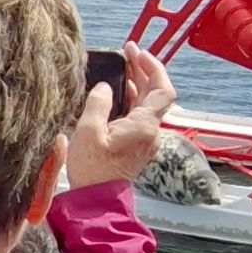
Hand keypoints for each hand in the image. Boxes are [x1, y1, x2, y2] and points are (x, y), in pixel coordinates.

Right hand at [65, 41, 174, 189]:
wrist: (96, 200)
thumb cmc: (93, 169)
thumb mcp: (88, 131)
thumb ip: (98, 103)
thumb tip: (105, 87)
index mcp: (144, 125)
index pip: (163, 89)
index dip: (154, 67)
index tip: (137, 53)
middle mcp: (150, 131)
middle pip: (156, 94)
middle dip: (143, 70)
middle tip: (127, 52)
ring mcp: (145, 139)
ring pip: (147, 104)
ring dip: (137, 84)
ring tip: (121, 68)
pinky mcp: (136, 145)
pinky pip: (139, 116)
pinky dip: (131, 99)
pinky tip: (116, 93)